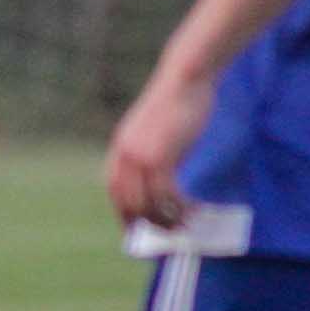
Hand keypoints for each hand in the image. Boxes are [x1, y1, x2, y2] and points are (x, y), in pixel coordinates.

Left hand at [105, 68, 215, 229]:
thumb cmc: (178, 103)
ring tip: (186, 223)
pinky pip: (166, 194)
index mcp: (120, 149)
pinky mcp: (160, 157)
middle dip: (151, 223)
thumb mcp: (156, 133)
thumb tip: (162, 183)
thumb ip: (153, 155)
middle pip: (130, 203)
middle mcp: (125, 156)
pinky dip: (180, 206)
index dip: (125, 213)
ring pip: (149, 203)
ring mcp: (140, 157)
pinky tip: (194, 208)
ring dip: (168, 218)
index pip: (115, 191)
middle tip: (172, 231)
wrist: (186, 78)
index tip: (137, 229)